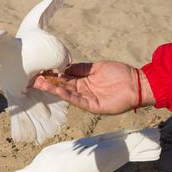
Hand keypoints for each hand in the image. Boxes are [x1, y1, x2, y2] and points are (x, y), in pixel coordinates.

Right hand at [32, 61, 154, 114]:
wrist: (138, 83)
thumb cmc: (120, 73)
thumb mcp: (96, 67)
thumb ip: (81, 68)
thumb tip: (65, 66)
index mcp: (83, 81)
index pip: (64, 78)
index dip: (52, 75)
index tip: (40, 70)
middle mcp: (83, 91)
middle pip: (62, 86)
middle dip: (48, 82)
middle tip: (33, 78)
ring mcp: (87, 99)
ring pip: (66, 94)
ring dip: (53, 89)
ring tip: (40, 83)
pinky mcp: (93, 106)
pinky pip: (77, 100)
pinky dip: (67, 95)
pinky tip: (57, 90)